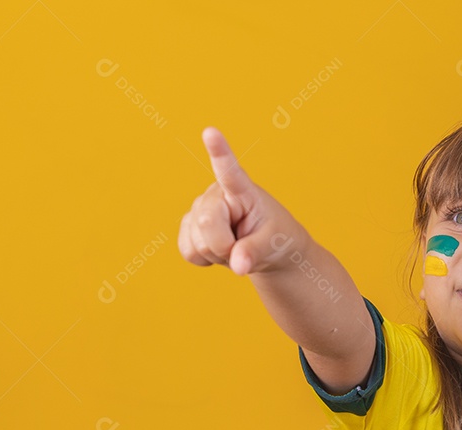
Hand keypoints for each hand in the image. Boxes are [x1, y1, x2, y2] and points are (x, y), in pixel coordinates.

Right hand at [177, 127, 302, 274]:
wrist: (265, 249)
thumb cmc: (275, 238)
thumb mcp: (273, 245)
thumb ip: (255, 252)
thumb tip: (238, 265)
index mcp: (243, 190)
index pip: (230, 171)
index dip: (219, 152)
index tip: (210, 132)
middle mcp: (216, 193)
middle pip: (206, 223)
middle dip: (223, 246)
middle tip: (241, 246)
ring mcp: (199, 208)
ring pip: (195, 241)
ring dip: (215, 254)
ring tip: (232, 245)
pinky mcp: (188, 225)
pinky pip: (186, 251)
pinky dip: (202, 259)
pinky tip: (216, 252)